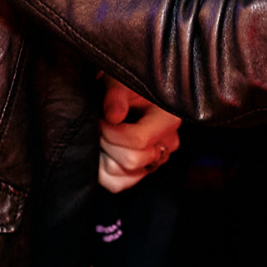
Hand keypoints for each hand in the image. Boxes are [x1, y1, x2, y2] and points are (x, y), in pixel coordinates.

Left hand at [98, 77, 180, 192]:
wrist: (127, 93)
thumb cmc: (125, 85)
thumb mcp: (120, 81)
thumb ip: (116, 94)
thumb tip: (113, 116)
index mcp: (168, 120)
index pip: (138, 140)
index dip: (111, 132)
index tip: (101, 118)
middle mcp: (167, 143)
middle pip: (131, 160)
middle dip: (107, 144)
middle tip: (99, 126)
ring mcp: (156, 160)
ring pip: (122, 175)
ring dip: (103, 156)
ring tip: (101, 136)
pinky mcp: (143, 171)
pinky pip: (118, 184)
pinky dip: (104, 171)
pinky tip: (104, 150)